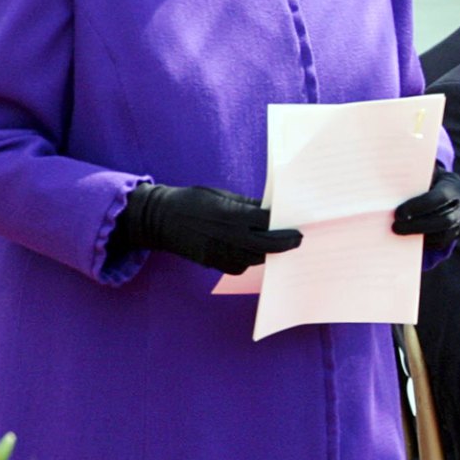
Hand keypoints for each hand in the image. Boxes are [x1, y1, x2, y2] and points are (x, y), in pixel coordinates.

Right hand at [112, 182, 301, 274]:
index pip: (266, 222)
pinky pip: (239, 265)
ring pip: (254, 258)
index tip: (299, 225)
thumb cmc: (193, 201)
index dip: (284, 225)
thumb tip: (272, 210)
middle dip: (285, 244)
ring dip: (269, 252)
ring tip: (283, 245)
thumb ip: (248, 205)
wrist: (159, 219)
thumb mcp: (222, 195)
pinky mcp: (212, 262)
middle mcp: (226, 236)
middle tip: (299, 240)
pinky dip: (251, 259)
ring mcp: (219, 253)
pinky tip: (257, 250)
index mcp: (230, 214)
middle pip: (266, 245)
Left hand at [393, 164, 459, 250]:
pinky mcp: (454, 233)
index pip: (439, 198)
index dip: (419, 206)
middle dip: (417, 225)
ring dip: (419, 234)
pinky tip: (406, 237)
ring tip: (397, 232)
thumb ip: (414, 174)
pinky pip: (440, 242)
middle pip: (444, 220)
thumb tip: (390, 178)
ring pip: (443, 234)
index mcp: (454, 186)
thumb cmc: (428, 178)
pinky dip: (423, 242)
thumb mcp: (424, 172)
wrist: (446, 189)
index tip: (398, 213)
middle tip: (394, 227)